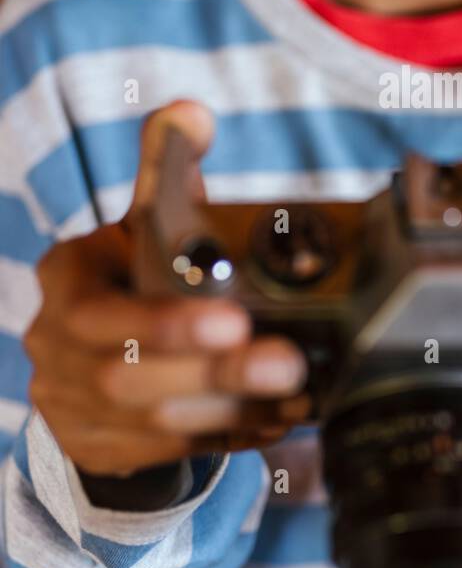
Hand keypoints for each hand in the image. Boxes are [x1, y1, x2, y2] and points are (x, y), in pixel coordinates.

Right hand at [25, 100, 310, 485]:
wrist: (97, 351)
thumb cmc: (134, 273)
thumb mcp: (143, 217)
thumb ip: (166, 165)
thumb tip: (192, 114)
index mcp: (67, 284)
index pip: (100, 312)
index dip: (162, 323)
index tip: (233, 317)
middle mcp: (58, 350)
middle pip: (131, 377)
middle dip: (216, 371)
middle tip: (288, 362)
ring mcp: (74, 408)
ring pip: (154, 424)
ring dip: (232, 410)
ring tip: (296, 392)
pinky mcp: (103, 449)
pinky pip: (171, 453)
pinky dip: (229, 437)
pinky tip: (277, 421)